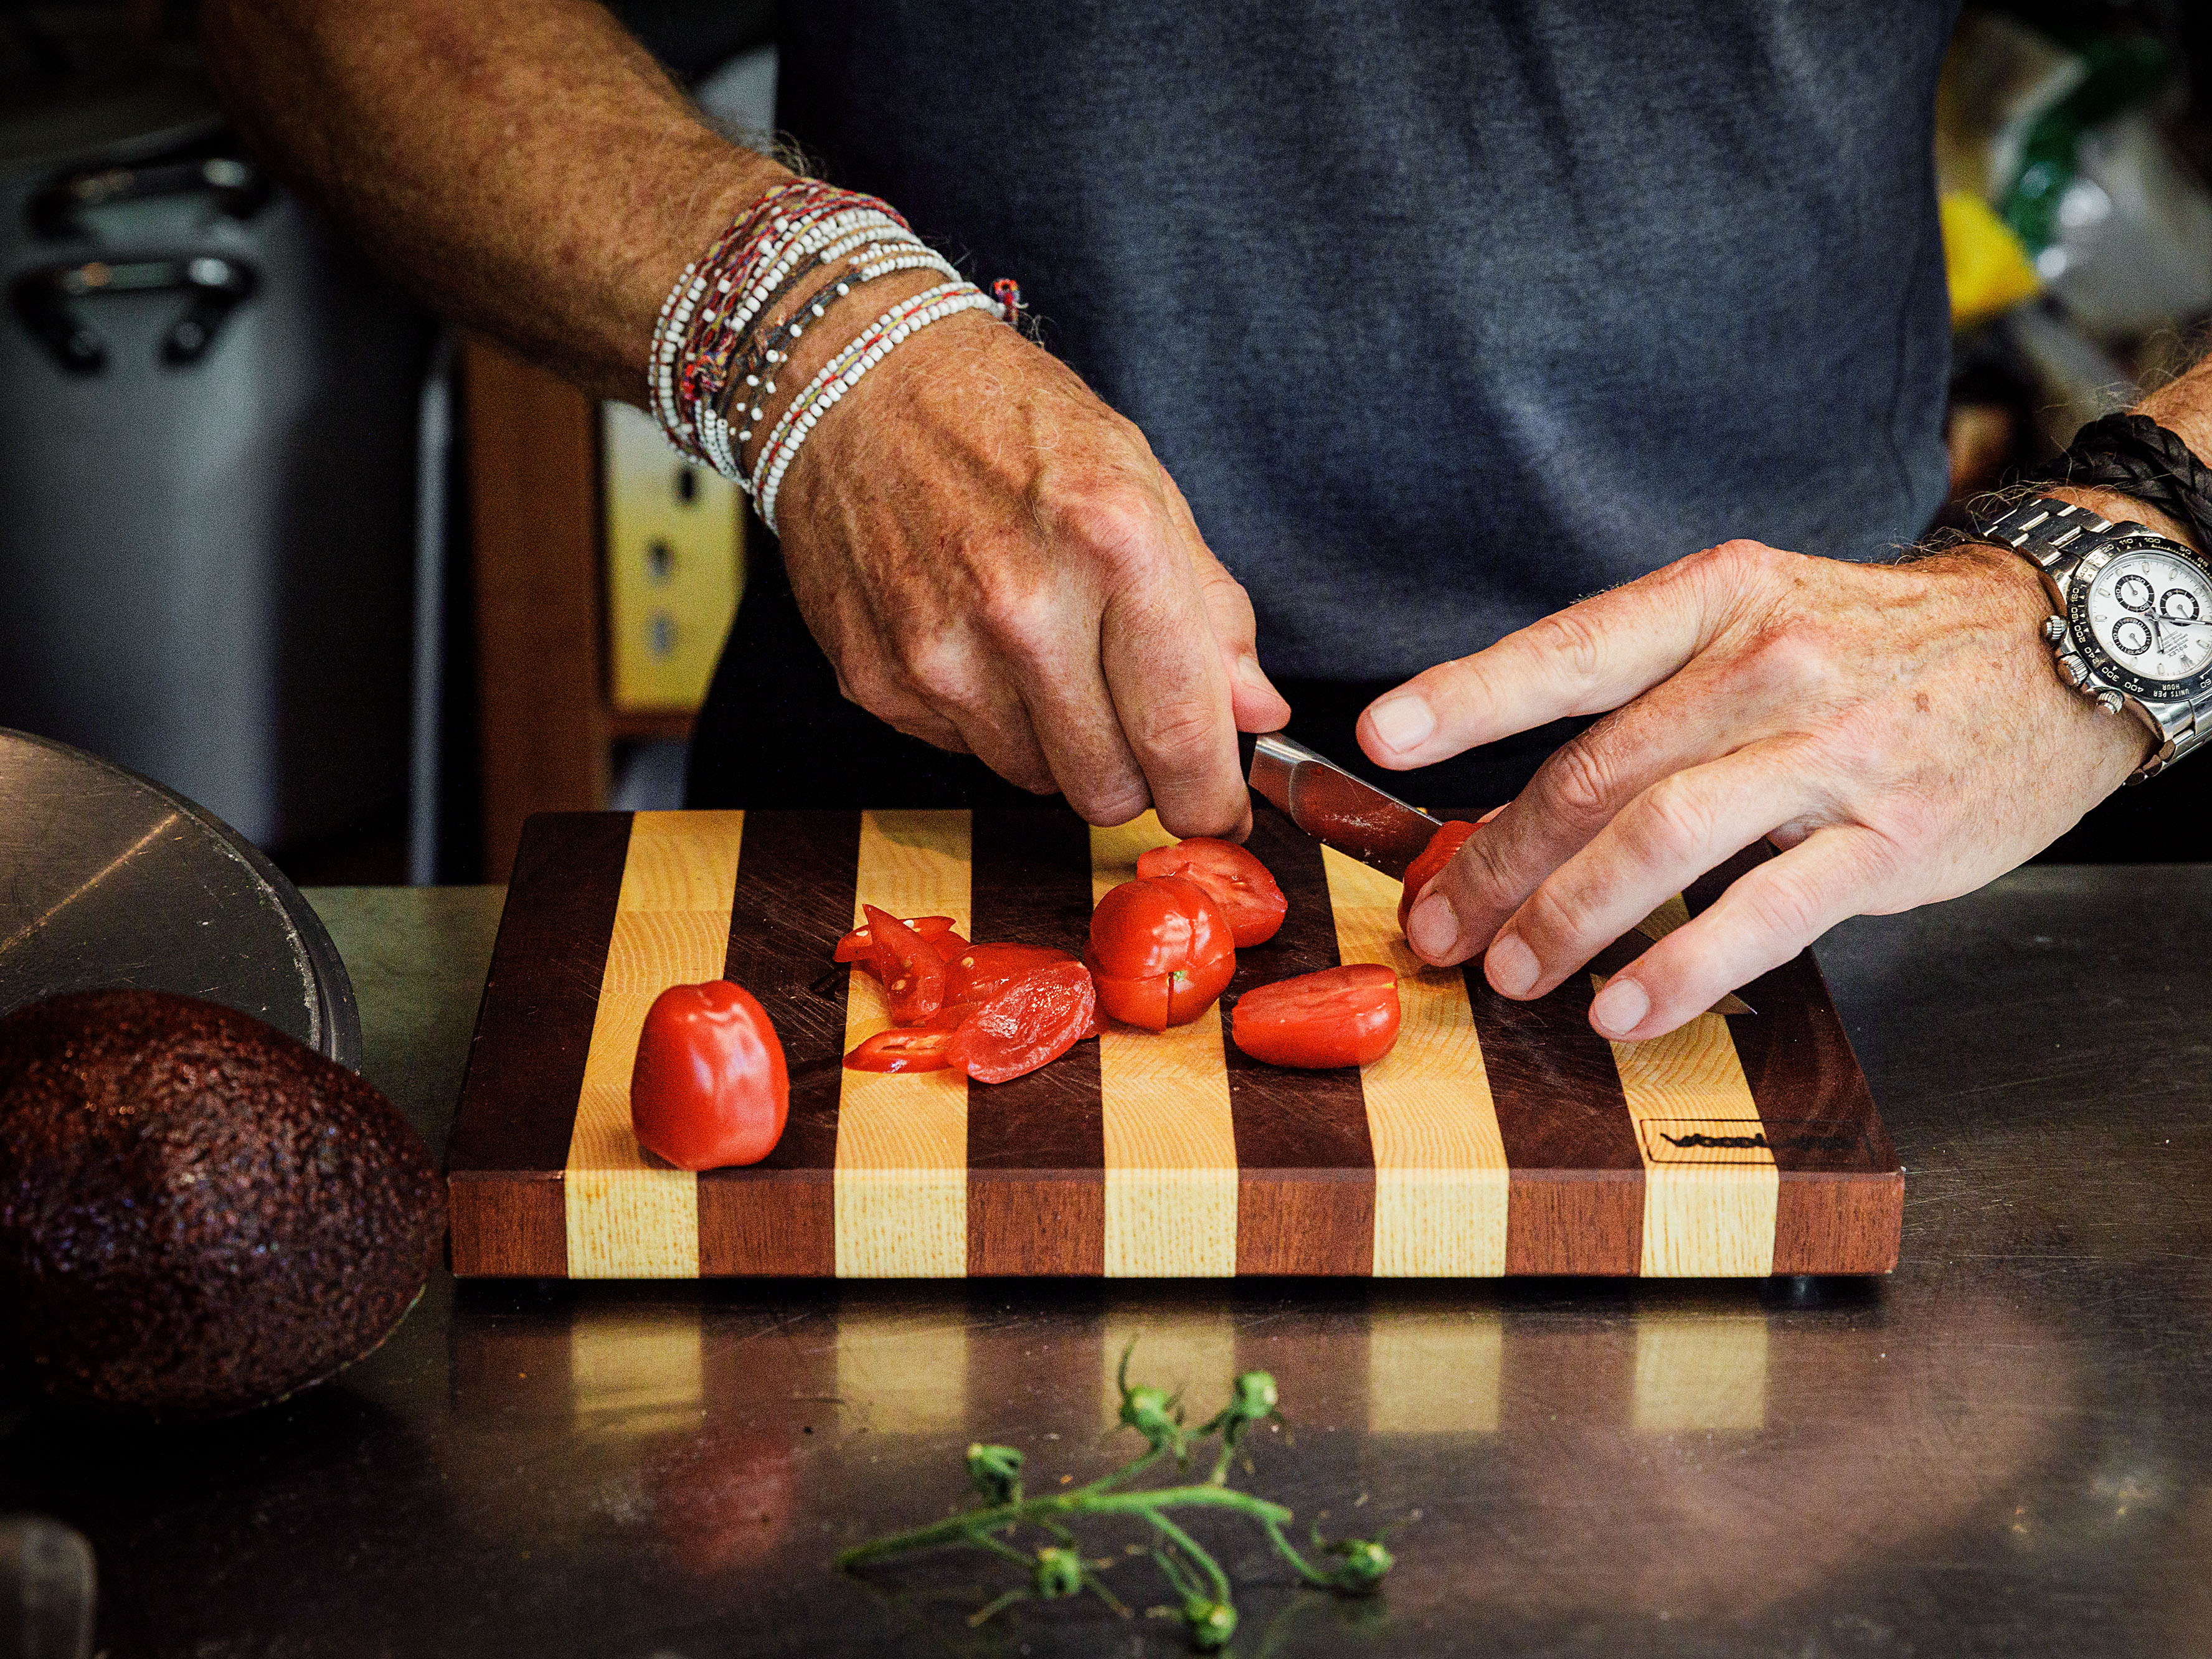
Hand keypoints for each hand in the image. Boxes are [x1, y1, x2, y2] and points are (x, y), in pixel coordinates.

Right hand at [774, 307, 1288, 834]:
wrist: (857, 383)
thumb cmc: (1009, 422)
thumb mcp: (1142, 482)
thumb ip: (1210, 609)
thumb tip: (1257, 713)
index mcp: (1112, 541)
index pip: (1181, 735)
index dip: (1211, 798)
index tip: (1221, 813)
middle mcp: (1022, 607)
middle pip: (1108, 788)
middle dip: (1135, 774)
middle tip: (1128, 718)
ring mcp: (939, 652)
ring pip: (1035, 781)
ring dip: (1055, 744)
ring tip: (1040, 651)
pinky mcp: (876, 680)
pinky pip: (963, 753)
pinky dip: (985, 719)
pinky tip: (973, 640)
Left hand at [1356, 539, 2149, 1039]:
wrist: (2057, 647)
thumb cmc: (1876, 646)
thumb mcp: (1757, 618)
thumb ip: (1647, 692)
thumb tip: (1520, 787)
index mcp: (1717, 600)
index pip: (1571, 649)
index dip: (1469, 695)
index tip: (1386, 737)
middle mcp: (1766, 667)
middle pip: (1596, 770)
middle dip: (1495, 858)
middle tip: (1437, 919)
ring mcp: (1830, 755)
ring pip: (1663, 840)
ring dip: (1567, 917)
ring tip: (1510, 971)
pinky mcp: (1886, 840)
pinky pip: (1762, 915)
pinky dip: (1678, 968)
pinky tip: (1620, 1008)